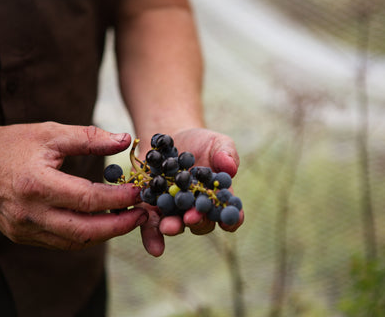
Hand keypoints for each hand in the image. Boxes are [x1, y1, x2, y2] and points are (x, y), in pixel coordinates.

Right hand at [0, 120, 146, 249]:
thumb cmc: (12, 144)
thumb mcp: (51, 133)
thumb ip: (90, 138)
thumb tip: (126, 140)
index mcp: (36, 184)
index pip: (88, 199)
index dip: (118, 198)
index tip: (139, 192)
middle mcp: (29, 213)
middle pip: (85, 231)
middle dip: (119, 226)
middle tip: (143, 215)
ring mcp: (24, 229)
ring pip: (74, 242)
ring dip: (105, 233)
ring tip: (127, 220)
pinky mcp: (21, 236)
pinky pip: (60, 242)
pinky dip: (85, 235)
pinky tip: (101, 223)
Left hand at [138, 128, 243, 256]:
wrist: (170, 138)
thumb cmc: (200, 143)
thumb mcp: (216, 142)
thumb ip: (225, 153)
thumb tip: (230, 167)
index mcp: (216, 197)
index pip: (229, 212)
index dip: (232, 218)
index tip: (230, 220)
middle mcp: (196, 209)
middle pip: (201, 222)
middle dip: (197, 221)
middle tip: (192, 217)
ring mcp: (174, 211)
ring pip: (176, 225)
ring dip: (173, 228)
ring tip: (168, 227)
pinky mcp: (153, 208)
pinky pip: (152, 225)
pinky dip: (152, 236)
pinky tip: (153, 246)